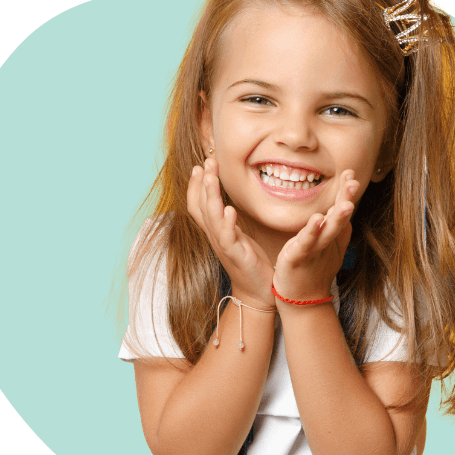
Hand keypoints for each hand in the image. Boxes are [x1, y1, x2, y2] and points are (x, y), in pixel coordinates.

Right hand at [187, 158, 276, 310]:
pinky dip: (227, 223)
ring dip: (210, 197)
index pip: (198, 205)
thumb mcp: (237, 237)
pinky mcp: (236, 255)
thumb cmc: (250, 262)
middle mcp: (215, 237)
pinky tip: (230, 210)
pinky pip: (228, 238)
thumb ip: (230, 221)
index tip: (201, 165)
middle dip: (202, 183)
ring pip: (211, 218)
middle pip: (201, 206)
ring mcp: (224, 246)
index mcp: (215, 231)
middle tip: (207, 162)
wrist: (258, 292)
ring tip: (211, 178)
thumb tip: (228, 203)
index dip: (196, 185)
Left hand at [273, 170, 357, 304]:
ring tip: (344, 204)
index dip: (346, 193)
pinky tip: (316, 220)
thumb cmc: (313, 269)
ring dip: (337, 218)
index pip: (340, 210)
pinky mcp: (297, 257)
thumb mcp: (328, 245)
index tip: (350, 174)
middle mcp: (325, 241)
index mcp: (331, 235)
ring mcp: (313, 250)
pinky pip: (305, 243)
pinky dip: (311, 232)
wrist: (302, 298)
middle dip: (346, 201)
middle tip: (354, 183)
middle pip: (338, 219)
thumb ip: (338, 227)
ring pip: (327, 232)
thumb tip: (346, 205)